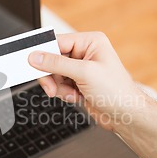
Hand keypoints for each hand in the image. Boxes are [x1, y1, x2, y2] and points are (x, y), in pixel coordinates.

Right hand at [29, 32, 156, 157]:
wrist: (126, 116)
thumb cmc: (117, 92)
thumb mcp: (84, 73)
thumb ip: (57, 64)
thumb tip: (36, 57)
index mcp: (90, 42)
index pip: (58, 42)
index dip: (43, 53)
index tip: (30, 62)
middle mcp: (85, 53)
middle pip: (52, 59)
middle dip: (51, 75)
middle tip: (50, 86)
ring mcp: (81, 69)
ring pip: (53, 74)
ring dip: (58, 86)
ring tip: (70, 94)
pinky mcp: (77, 82)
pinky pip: (58, 84)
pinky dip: (62, 93)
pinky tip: (74, 97)